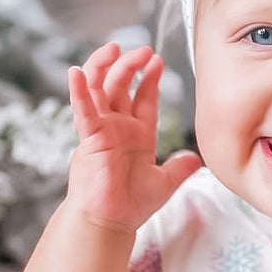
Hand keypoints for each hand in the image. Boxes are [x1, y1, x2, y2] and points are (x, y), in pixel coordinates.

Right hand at [66, 41, 200, 233]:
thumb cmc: (130, 205)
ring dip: (105, 67)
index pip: (142, 98)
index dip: (149, 78)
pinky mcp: (90, 138)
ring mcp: (102, 130)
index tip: (157, 60)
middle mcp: (117, 127)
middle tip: (143, 50)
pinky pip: (83, 111)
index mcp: (136, 134)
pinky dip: (80, 91)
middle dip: (131, 65)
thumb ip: (179, 168)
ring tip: (115, 48)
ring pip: (99, 89)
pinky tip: (77, 71)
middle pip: (120, 86)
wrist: (111, 222)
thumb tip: (194, 158)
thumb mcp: (164, 182)